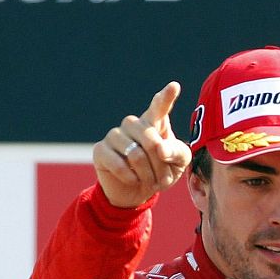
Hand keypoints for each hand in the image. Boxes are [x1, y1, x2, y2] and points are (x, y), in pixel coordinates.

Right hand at [94, 83, 191, 208]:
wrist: (138, 192)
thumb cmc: (162, 172)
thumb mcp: (179, 163)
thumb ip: (176, 152)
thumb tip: (160, 148)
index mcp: (155, 122)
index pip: (159, 107)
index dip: (166, 98)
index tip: (174, 86)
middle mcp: (133, 124)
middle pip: (150, 139)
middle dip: (161, 164)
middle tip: (163, 180)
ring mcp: (115, 135)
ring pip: (135, 154)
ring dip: (148, 174)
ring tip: (150, 181)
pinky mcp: (100, 150)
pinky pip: (119, 164)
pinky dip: (132, 178)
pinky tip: (134, 180)